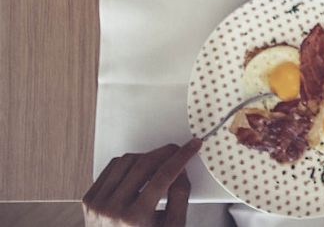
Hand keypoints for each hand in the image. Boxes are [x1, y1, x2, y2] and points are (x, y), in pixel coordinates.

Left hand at [83, 139, 200, 226]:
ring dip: (146, 156)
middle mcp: (112, 210)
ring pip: (126, 162)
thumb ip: (180, 197)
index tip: (191, 146)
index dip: (181, 157)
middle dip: (165, 153)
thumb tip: (181, 170)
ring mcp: (98, 204)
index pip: (163, 176)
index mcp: (135, 219)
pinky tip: (139, 169)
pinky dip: (128, 163)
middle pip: (144, 165)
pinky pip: (111, 168)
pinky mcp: (89, 200)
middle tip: (177, 150)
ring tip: (159, 163)